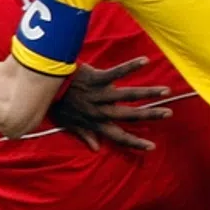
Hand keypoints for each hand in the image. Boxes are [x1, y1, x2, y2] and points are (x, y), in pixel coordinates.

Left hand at [49, 57, 172, 150]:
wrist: (40, 87)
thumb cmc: (56, 105)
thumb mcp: (68, 125)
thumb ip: (85, 135)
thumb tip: (96, 148)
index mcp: (95, 122)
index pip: (118, 136)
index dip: (135, 143)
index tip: (152, 147)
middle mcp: (100, 110)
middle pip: (129, 115)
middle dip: (150, 115)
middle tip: (168, 114)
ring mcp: (99, 94)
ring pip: (127, 95)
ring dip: (148, 92)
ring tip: (165, 91)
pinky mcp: (96, 78)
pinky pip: (116, 72)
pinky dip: (130, 67)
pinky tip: (145, 61)